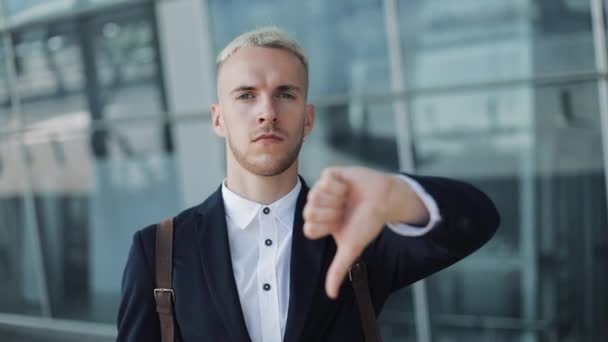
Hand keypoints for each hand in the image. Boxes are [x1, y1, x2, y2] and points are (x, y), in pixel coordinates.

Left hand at [303, 166, 425, 298]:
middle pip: (308, 212)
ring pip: (315, 195)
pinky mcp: (330, 175)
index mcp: (321, 223)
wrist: (385, 200)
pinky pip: (324, 180)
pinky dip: (339, 186)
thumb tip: (331, 295)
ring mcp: (323, 190)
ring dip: (336, 199)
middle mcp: (319, 206)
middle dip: (330, 213)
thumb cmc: (368, 224)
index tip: (339, 225)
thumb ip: (338, 270)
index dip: (325, 226)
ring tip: (347, 199)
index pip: (308, 228)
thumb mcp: (351, 248)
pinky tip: (347, 188)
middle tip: (344, 211)